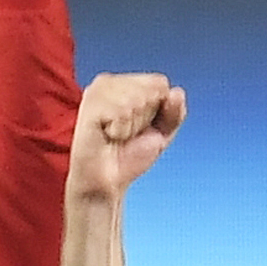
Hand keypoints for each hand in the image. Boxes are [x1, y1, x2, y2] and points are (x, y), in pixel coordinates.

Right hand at [68, 73, 184, 201]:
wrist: (107, 183)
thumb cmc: (128, 155)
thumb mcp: (162, 132)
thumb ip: (174, 112)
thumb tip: (176, 93)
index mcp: (124, 82)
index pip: (160, 83)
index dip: (159, 109)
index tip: (142, 127)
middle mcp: (108, 82)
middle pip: (151, 90)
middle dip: (146, 118)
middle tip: (127, 134)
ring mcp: (97, 92)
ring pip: (137, 99)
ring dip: (132, 126)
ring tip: (117, 135)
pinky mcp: (90, 106)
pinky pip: (122, 112)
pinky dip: (121, 130)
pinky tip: (108, 135)